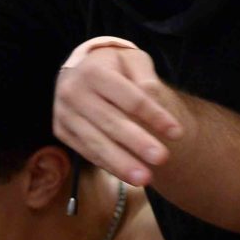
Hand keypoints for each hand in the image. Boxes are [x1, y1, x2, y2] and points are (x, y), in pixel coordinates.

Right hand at [53, 43, 183, 186]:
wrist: (82, 72)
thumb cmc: (115, 68)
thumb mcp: (133, 61)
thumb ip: (145, 77)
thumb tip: (151, 97)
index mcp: (93, 70)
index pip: (130, 97)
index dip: (154, 115)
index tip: (177, 132)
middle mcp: (73, 91)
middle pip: (111, 122)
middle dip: (138, 142)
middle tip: (162, 158)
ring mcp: (64, 113)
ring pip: (96, 143)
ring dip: (122, 163)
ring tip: (145, 177)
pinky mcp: (62, 131)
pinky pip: (87, 152)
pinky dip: (109, 165)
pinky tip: (128, 175)